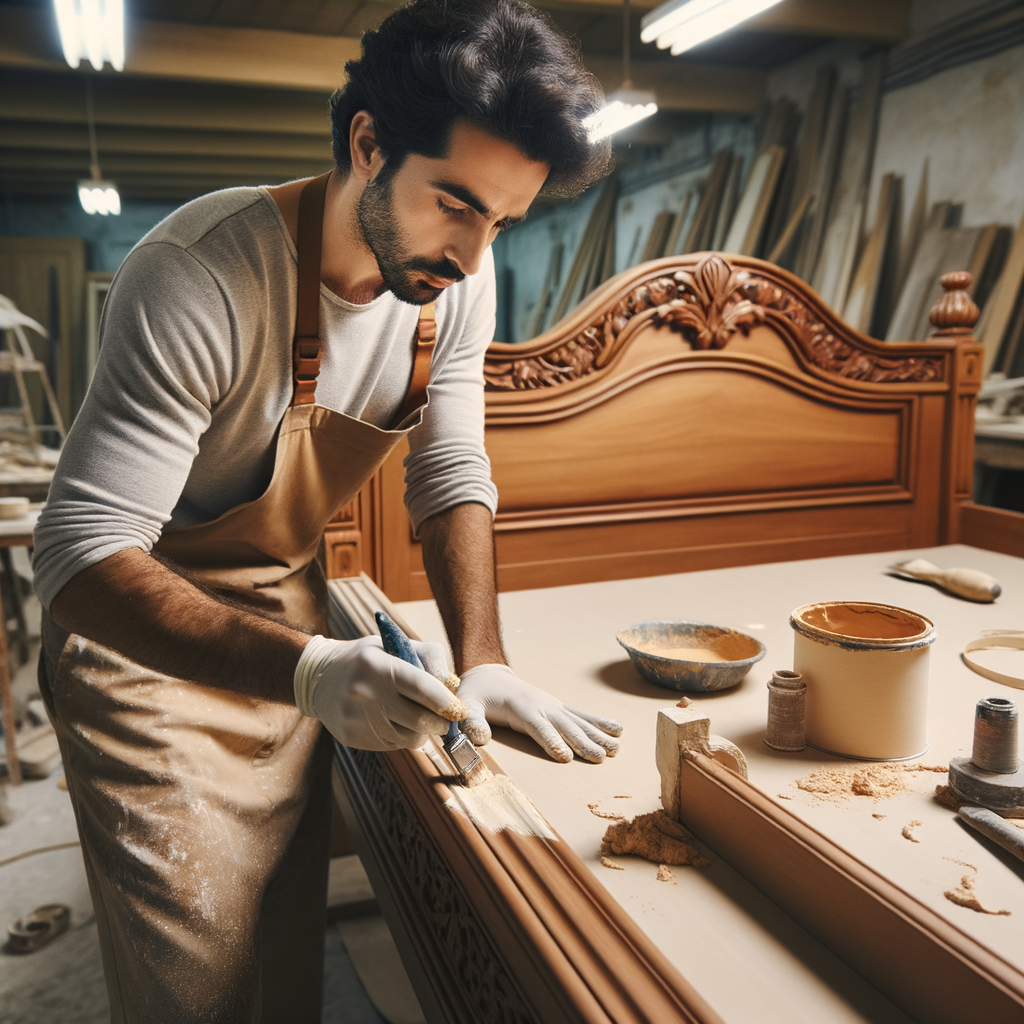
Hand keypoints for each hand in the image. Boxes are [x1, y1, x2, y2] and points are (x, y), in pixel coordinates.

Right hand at [294, 634, 461, 749]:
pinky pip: (392, 745)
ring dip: (422, 730)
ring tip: (419, 717)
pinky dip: (403, 736)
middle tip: (448, 719)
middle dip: (441, 722)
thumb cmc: (367, 659)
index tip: (460, 709)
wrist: (319, 678)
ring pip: (408, 737)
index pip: (422, 688)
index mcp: (378, 666)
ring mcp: (356, 718)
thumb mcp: (394, 644)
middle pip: (419, 720)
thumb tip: (451, 683)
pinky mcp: (351, 737)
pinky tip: (397, 722)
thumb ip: (428, 656)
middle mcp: (365, 693)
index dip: (446, 702)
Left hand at [457, 664, 622, 762]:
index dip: (551, 740)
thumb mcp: (467, 704)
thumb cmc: (477, 694)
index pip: (538, 726)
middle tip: (600, 758)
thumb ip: (471, 721)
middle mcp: (542, 705)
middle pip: (564, 726)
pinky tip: (618, 730)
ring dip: (597, 735)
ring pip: (578, 721)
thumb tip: (480, 739)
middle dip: (582, 742)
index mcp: (520, 707)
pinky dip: (600, 722)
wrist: (489, 675)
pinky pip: (582, 715)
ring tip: (615, 750)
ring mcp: (553, 705)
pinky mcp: (558, 707)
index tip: (566, 756)